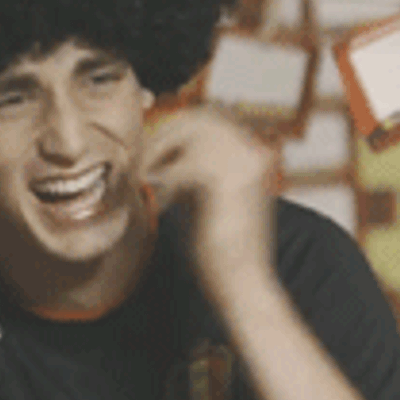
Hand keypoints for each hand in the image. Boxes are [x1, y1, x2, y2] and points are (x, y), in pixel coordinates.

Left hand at [134, 107, 276, 300]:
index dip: (177, 130)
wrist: (245, 283)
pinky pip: (180, 165)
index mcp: (255, 154)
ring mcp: (243, 163)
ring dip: (161, 154)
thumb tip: (163, 154)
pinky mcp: (225, 181)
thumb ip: (193, 170)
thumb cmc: (225, 249)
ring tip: (147, 180)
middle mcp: (254, 152)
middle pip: (200, 117)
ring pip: (188, 134)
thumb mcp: (208, 198)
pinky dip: (162, 180)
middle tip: (143, 164)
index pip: (213, 117)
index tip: (152, 154)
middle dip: (165, 137)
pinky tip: (158, 200)